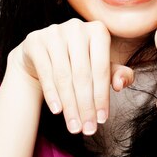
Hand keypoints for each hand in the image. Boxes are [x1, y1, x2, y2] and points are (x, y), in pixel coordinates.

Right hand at [7, 18, 133, 135]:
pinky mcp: (35, 40)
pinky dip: (52, 94)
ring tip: (74, 127)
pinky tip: (58, 111)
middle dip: (86, 106)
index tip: (102, 120)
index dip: (103, 96)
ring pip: (64, 76)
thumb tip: (121, 84)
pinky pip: (46, 72)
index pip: (102, 68)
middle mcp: (77, 27)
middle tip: (87, 129)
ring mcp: (54, 32)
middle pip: (82, 74)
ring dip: (70, 105)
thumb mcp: (100, 66)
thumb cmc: (78, 61)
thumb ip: (117, 74)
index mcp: (98, 30)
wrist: (42, 53)